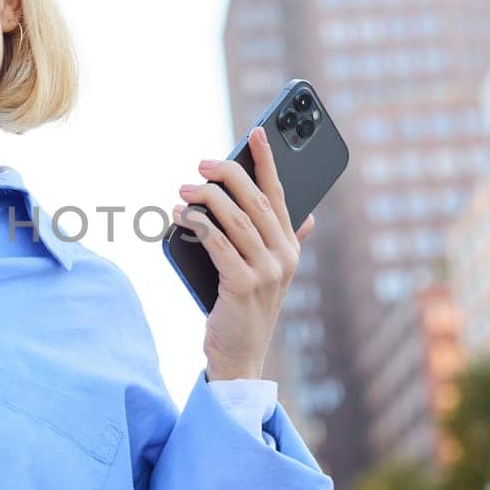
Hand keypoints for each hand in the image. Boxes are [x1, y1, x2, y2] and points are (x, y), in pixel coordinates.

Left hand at [173, 126, 314, 380]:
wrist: (240, 358)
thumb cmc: (247, 311)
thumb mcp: (270, 275)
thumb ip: (287, 243)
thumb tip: (309, 217)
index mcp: (289, 248)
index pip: (279, 194)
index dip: (267, 161)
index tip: (256, 131)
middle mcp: (283, 256)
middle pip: (254, 201)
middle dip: (228, 175)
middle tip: (201, 163)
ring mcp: (266, 272)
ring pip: (235, 220)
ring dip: (207, 199)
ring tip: (184, 188)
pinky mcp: (242, 286)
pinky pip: (217, 244)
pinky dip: (198, 225)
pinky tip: (180, 214)